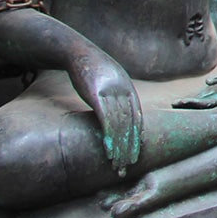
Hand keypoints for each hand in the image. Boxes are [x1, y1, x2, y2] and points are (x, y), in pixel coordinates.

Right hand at [74, 54, 142, 174]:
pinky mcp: (97, 95)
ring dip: (120, 145)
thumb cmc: (93, 69)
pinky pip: (106, 119)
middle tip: (129, 164)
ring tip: (119, 162)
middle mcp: (124, 92)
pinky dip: (110, 135)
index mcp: (129, 90)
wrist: (79, 53)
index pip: (136, 118)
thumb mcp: (111, 80)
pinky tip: (109, 148)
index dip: (137, 137)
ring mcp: (111, 93)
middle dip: (130, 146)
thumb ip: (118, 95)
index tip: (136, 153)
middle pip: (130, 124)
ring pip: (120, 124)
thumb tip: (120, 111)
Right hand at [176, 50, 216, 108]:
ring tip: (188, 100)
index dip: (188, 107)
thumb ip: (207, 94)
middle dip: (191, 106)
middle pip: (207, 105)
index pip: (202, 106)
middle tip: (175, 105)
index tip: (172, 107)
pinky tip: (208, 81)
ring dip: (202, 99)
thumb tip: (190, 101)